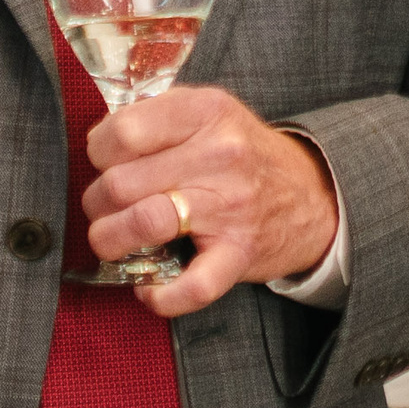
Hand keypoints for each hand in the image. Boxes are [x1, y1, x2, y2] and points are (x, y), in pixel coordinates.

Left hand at [80, 85, 338, 319]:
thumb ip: (156, 114)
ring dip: (110, 239)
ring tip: (112, 239)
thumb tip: (99, 140)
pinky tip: (146, 287)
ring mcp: (230, 205)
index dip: (99, 152)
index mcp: (205, 112)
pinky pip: (192, 286)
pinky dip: (160, 295)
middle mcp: (219, 154)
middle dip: (97, 201)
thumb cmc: (242, 153)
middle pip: (120, 182)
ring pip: (143, 223)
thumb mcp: (208, 111)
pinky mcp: (239, 252)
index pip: (121, 131)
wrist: (311, 194)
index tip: (106, 161)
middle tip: (106, 205)